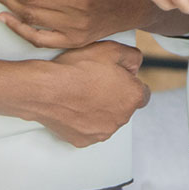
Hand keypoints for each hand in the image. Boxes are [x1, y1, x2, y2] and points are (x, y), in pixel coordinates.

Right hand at [10, 41, 150, 147]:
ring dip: (99, 110)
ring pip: (106, 120)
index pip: (142, 94)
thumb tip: (135, 65)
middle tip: (96, 83)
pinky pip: (88, 130)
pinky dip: (83, 121)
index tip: (118, 80)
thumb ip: (132, 57)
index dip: (129, 84)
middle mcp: (121, 118)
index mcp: (133, 97)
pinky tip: (74, 106)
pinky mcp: (83, 140)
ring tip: (82, 94)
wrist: (45, 89)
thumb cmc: (76, 69)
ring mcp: (102, 131)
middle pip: (123, 107)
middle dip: (114, 97)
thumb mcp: (111, 49)